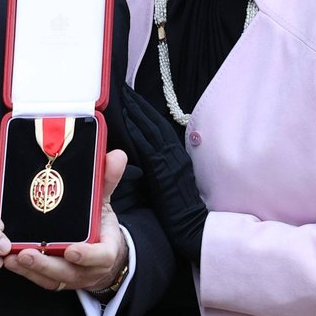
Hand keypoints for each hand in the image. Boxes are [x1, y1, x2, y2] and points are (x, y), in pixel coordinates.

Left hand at [4, 149, 129, 292]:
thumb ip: (107, 181)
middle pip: (68, 272)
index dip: (87, 256)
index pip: (101, 257)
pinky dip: (24, 272)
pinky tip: (11, 261)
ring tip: (13, 257)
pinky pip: (40, 280)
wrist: (104, 255)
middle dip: (46, 264)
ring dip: (31, 269)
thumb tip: (115, 156)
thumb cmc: (102, 229)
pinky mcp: (55, 279)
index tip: (72, 251)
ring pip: (51, 278)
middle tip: (28, 253)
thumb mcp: (105, 203)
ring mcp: (71, 276)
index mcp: (105, 250)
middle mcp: (88, 268)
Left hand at [122, 87, 207, 263]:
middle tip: (123, 90)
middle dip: (139, 105)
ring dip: (137, 113)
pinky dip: (138, 132)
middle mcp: (174, 154)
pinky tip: (127, 121)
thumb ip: (159, 165)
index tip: (132, 97)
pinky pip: (149, 146)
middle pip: (154, 123)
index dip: (145, 111)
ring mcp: (170, 161)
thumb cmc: (179, 207)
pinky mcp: (163, 171)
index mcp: (176, 155)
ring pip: (152, 130)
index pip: (159, 127)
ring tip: (122, 98)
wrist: (192, 224)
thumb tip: (144, 154)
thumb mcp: (170, 180)